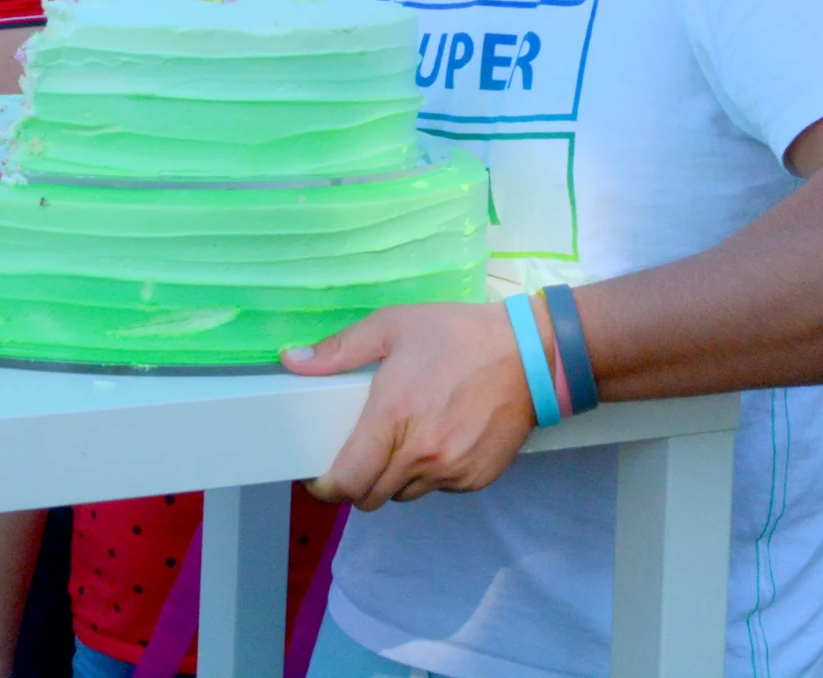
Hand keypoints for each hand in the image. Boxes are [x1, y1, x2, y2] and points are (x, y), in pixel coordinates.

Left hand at [282, 302, 529, 511]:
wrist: (531, 355)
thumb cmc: (457, 335)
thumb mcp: (393, 326)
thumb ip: (339, 349)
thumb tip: (291, 360)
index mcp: (393, 418)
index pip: (347, 482)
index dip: (326, 487)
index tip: (319, 476)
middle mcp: (420, 454)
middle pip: (370, 497)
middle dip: (356, 483)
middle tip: (357, 455)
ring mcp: (451, 471)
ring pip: (403, 494)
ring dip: (392, 479)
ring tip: (399, 443)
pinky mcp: (476, 479)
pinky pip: (438, 488)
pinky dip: (428, 474)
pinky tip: (436, 440)